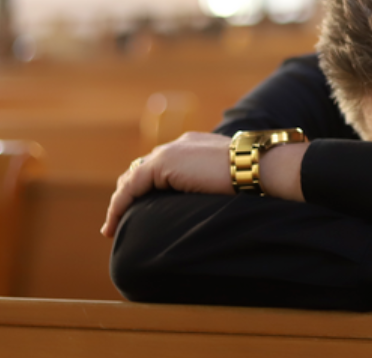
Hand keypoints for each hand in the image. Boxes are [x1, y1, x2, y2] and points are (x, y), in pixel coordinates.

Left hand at [100, 131, 309, 237]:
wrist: (260, 166)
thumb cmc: (254, 177)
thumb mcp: (228, 179)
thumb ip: (213, 183)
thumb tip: (214, 200)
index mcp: (194, 146)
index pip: (161, 165)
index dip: (146, 185)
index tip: (139, 208)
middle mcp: (179, 145)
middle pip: (141, 169)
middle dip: (128, 193)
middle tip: (118, 219)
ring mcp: (170, 152)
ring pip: (133, 178)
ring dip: (120, 202)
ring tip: (112, 226)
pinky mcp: (164, 163)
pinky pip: (132, 187)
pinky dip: (119, 205)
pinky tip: (114, 224)